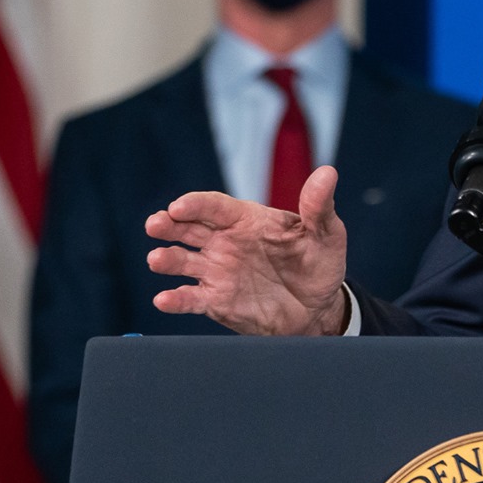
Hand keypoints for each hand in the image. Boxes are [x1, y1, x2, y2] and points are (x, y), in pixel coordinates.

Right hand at [144, 167, 350, 334]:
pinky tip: (164, 299)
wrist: (318, 309)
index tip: (180, 206)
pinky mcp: (216, 300)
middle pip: (188, 228)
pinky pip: (191, 298)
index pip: (215, 206)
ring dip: (166, 259)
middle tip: (155, 224)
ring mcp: (217, 271)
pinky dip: (175, 299)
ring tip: (156, 260)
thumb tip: (327, 173)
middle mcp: (225, 242)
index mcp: (246, 220)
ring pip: (182, 261)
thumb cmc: (320, 264)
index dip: (196, 205)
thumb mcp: (326, 234)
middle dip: (168, 224)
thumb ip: (319, 207)